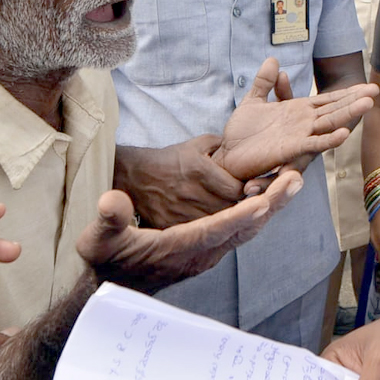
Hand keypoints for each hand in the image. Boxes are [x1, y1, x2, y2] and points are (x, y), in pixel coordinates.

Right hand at [78, 170, 304, 292]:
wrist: (109, 286)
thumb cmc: (104, 258)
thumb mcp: (97, 239)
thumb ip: (108, 219)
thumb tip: (111, 200)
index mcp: (175, 249)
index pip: (213, 231)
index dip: (238, 217)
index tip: (263, 202)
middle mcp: (197, 255)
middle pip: (242, 228)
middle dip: (271, 204)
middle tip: (295, 180)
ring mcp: (205, 256)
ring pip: (246, 230)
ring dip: (270, 206)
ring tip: (293, 182)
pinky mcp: (207, 253)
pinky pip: (240, 232)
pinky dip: (258, 214)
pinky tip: (272, 198)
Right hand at [114, 135, 243, 228]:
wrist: (133, 177)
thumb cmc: (168, 160)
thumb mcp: (196, 145)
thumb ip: (222, 145)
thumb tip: (245, 151)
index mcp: (200, 171)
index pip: (237, 190)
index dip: (245, 192)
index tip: (245, 190)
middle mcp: (191, 194)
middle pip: (230, 209)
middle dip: (238, 207)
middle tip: (237, 202)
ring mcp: (180, 213)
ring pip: (216, 224)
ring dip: (223, 220)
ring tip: (221, 212)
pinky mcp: (170, 227)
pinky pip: (197, 235)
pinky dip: (205, 232)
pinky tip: (207, 225)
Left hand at [213, 57, 377, 181]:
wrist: (229, 158)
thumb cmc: (243, 133)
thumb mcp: (254, 101)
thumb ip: (265, 82)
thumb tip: (275, 62)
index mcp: (298, 113)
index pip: (328, 101)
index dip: (346, 93)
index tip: (366, 85)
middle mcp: (304, 125)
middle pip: (335, 110)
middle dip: (355, 100)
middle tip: (376, 90)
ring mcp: (300, 138)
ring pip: (329, 124)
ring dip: (347, 114)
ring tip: (368, 104)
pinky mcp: (291, 151)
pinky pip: (312, 145)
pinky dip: (328, 139)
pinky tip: (343, 133)